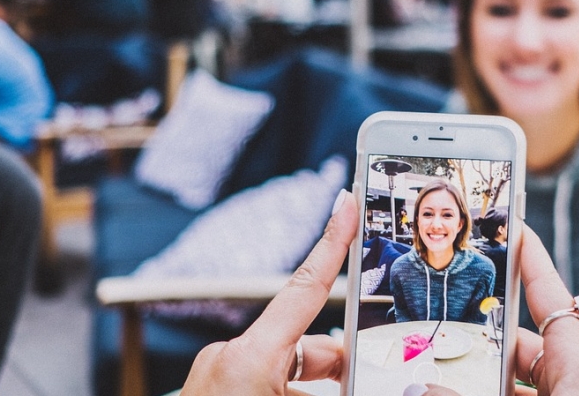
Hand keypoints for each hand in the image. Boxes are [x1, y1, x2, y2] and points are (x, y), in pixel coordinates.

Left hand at [180, 189, 356, 395]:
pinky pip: (266, 382)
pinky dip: (289, 394)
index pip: (305, 287)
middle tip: (365, 377)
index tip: (347, 202)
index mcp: (249, 359)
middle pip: (307, 343)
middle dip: (338, 363)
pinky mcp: (213, 391)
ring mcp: (218, 375)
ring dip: (313, 387)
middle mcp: (229, 358)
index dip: (333, 241)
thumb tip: (363, 389)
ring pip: (288, 369)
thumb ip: (333, 389)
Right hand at [413, 227, 578, 395]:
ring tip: (436, 376)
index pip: (550, 294)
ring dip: (481, 375)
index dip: (529, 257)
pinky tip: (456, 394)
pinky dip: (494, 393)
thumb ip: (466, 395)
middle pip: (522, 342)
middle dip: (480, 338)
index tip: (514, 224)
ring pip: (519, 377)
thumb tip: (417, 388)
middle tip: (440, 332)